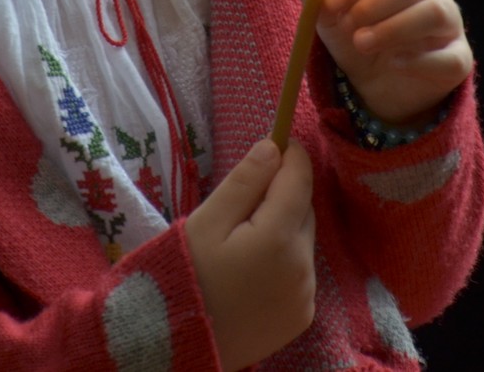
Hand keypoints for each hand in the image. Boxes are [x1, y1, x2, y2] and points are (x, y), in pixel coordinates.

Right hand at [185, 139, 316, 369]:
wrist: (178, 341)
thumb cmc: (185, 274)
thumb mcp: (207, 222)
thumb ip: (243, 183)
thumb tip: (274, 146)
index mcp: (278, 237)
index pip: (299, 180)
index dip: (292, 156)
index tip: (279, 142)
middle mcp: (303, 267)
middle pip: (303, 211)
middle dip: (282, 197)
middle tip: (243, 205)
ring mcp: (306, 295)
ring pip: (303, 242)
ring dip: (284, 231)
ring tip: (243, 243)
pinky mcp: (302, 317)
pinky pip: (301, 273)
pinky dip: (285, 262)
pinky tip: (253, 272)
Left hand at [318, 0, 471, 126]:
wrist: (377, 83)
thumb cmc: (357, 34)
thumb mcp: (331, 16)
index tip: (332, 4)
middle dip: (375, 4)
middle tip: (350, 27)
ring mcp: (450, 22)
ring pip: (436, 12)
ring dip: (394, 29)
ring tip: (363, 45)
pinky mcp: (459, 57)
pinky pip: (450, 55)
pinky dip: (419, 61)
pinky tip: (395, 64)